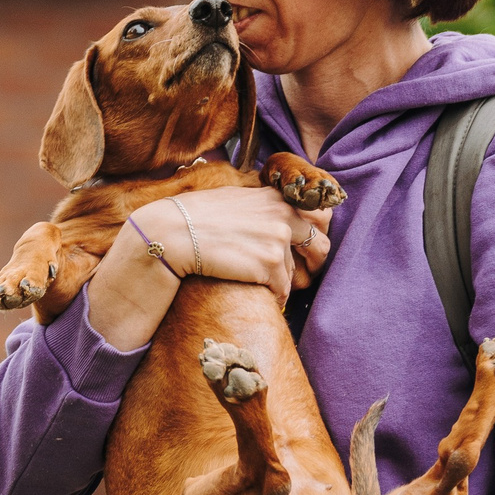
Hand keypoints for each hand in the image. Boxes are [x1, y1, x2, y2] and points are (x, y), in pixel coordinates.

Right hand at [85, 186, 329, 350]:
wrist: (172, 233)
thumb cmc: (196, 217)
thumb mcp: (235, 199)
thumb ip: (262, 206)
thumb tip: (279, 216)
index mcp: (276, 197)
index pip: (321, 214)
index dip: (317, 233)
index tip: (306, 246)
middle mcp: (283, 215)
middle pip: (322, 246)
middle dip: (313, 264)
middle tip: (300, 274)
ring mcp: (278, 240)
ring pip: (296, 273)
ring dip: (281, 282)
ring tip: (258, 281)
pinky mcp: (270, 265)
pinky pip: (283, 290)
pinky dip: (272, 296)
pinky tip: (252, 290)